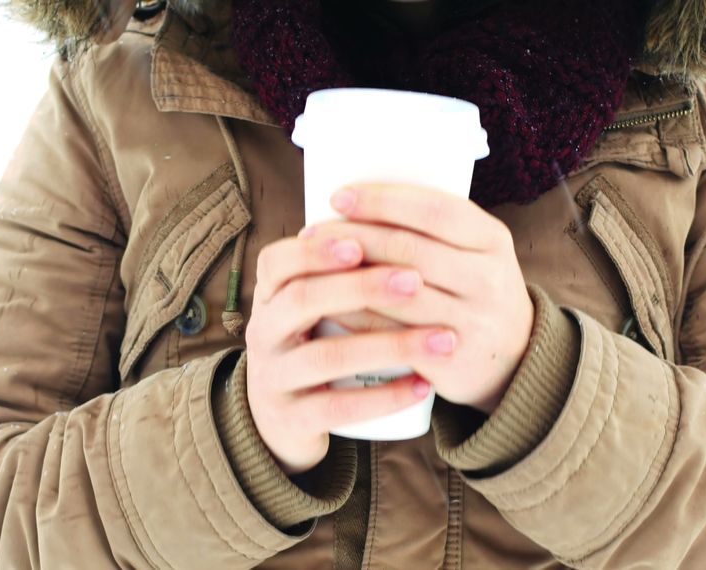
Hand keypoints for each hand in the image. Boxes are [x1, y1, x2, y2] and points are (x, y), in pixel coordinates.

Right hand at [244, 229, 454, 474]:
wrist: (283, 420)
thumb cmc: (316, 344)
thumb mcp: (315, 306)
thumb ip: (344, 270)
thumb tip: (410, 217)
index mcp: (270, 296)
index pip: (277, 261)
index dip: (315, 250)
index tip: (360, 241)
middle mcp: (262, 333)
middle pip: (302, 300)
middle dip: (361, 286)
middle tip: (415, 280)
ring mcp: (274, 378)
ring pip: (326, 357)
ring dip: (389, 345)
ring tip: (442, 339)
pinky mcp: (291, 419)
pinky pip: (337, 407)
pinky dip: (384, 398)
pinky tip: (423, 386)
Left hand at [304, 183, 534, 413]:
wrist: (516, 358)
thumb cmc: (474, 291)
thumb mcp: (475, 252)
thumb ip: (432, 230)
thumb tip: (355, 202)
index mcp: (493, 239)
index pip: (434, 210)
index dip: (383, 201)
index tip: (339, 196)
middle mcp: (489, 279)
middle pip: (409, 249)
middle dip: (355, 236)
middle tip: (314, 232)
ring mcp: (474, 321)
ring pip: (397, 292)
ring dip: (348, 276)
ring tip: (313, 266)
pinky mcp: (453, 359)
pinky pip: (393, 333)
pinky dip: (356, 317)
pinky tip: (330, 305)